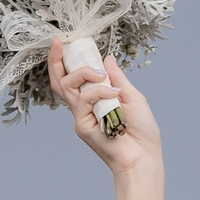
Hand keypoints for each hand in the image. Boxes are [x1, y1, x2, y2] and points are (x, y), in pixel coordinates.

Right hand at [47, 38, 160, 174]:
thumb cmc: (141, 131)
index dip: (64, 61)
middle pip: (60, 82)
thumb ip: (117, 77)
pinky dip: (99, 92)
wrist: (144, 156)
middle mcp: (84, 108)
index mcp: (94, 100)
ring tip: (101, 75)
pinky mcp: (83, 126)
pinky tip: (114, 95)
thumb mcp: (131, 96)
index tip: (63, 42)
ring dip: (83, 73)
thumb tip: (107, 58)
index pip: (72, 78)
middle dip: (56, 61)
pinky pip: (84, 100)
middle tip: (60, 43)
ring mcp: (82, 117)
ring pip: (68, 87)